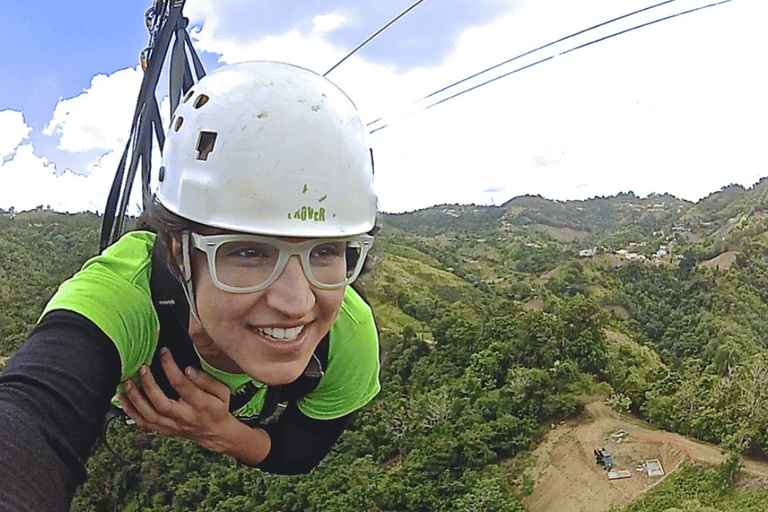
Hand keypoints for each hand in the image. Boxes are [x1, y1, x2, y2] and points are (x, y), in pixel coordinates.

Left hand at [118, 347, 237, 452]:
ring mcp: (171, 425)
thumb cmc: (218, 409)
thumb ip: (206, 380)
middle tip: (142, 368)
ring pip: (148, 415)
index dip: (170, 366)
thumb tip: (187, 370)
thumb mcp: (222, 391)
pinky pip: (143, 423)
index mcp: (200, 404)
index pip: (181, 384)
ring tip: (127, 383)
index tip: (164, 352)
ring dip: (135, 399)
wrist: (215, 433)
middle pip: (161, 403)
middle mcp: (183, 416)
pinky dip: (131, 412)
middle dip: (149, 384)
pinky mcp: (163, 429)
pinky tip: (123, 400)